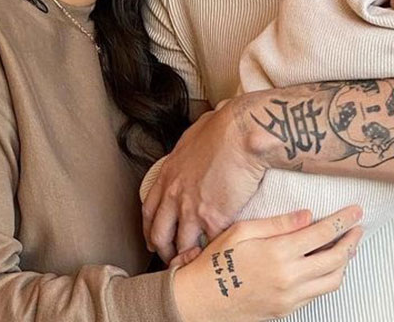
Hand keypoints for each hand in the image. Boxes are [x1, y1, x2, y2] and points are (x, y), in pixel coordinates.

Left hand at [142, 98, 264, 262]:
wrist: (243, 134)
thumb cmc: (224, 126)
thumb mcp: (196, 134)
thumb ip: (190, 149)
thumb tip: (198, 143)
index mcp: (168, 174)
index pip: (150, 209)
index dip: (150, 228)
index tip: (153, 239)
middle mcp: (175, 195)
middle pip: (160, 234)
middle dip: (163, 251)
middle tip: (170, 260)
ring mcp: (192, 210)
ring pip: (181, 246)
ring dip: (186, 258)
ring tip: (194, 266)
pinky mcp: (214, 220)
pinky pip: (210, 245)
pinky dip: (213, 253)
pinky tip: (219, 257)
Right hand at [172, 206, 363, 321]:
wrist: (200, 301)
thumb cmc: (215, 262)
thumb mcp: (241, 231)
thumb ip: (278, 223)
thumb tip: (307, 215)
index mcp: (279, 253)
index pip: (323, 234)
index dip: (344, 221)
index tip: (356, 211)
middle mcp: (289, 278)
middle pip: (336, 259)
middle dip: (352, 241)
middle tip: (358, 228)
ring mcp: (290, 297)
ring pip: (333, 281)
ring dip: (344, 262)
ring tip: (345, 247)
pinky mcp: (286, 310)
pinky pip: (318, 294)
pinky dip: (329, 278)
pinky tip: (324, 266)